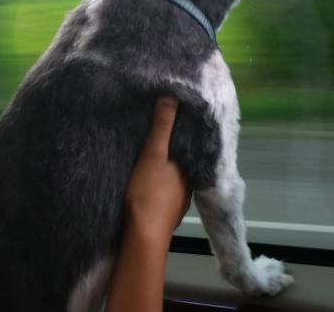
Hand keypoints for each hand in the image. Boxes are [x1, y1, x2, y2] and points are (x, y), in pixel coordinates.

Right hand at [125, 96, 190, 235]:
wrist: (142, 236)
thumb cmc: (149, 192)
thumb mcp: (153, 154)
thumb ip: (162, 127)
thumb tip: (172, 97)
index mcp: (190, 172)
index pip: (190, 149)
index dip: (182, 137)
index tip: (174, 124)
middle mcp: (189, 189)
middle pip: (182, 165)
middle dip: (172, 155)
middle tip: (159, 139)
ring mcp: (177, 205)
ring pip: (172, 182)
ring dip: (165, 173)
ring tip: (151, 158)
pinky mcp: (164, 216)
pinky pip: (163, 195)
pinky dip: (157, 187)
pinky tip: (147, 184)